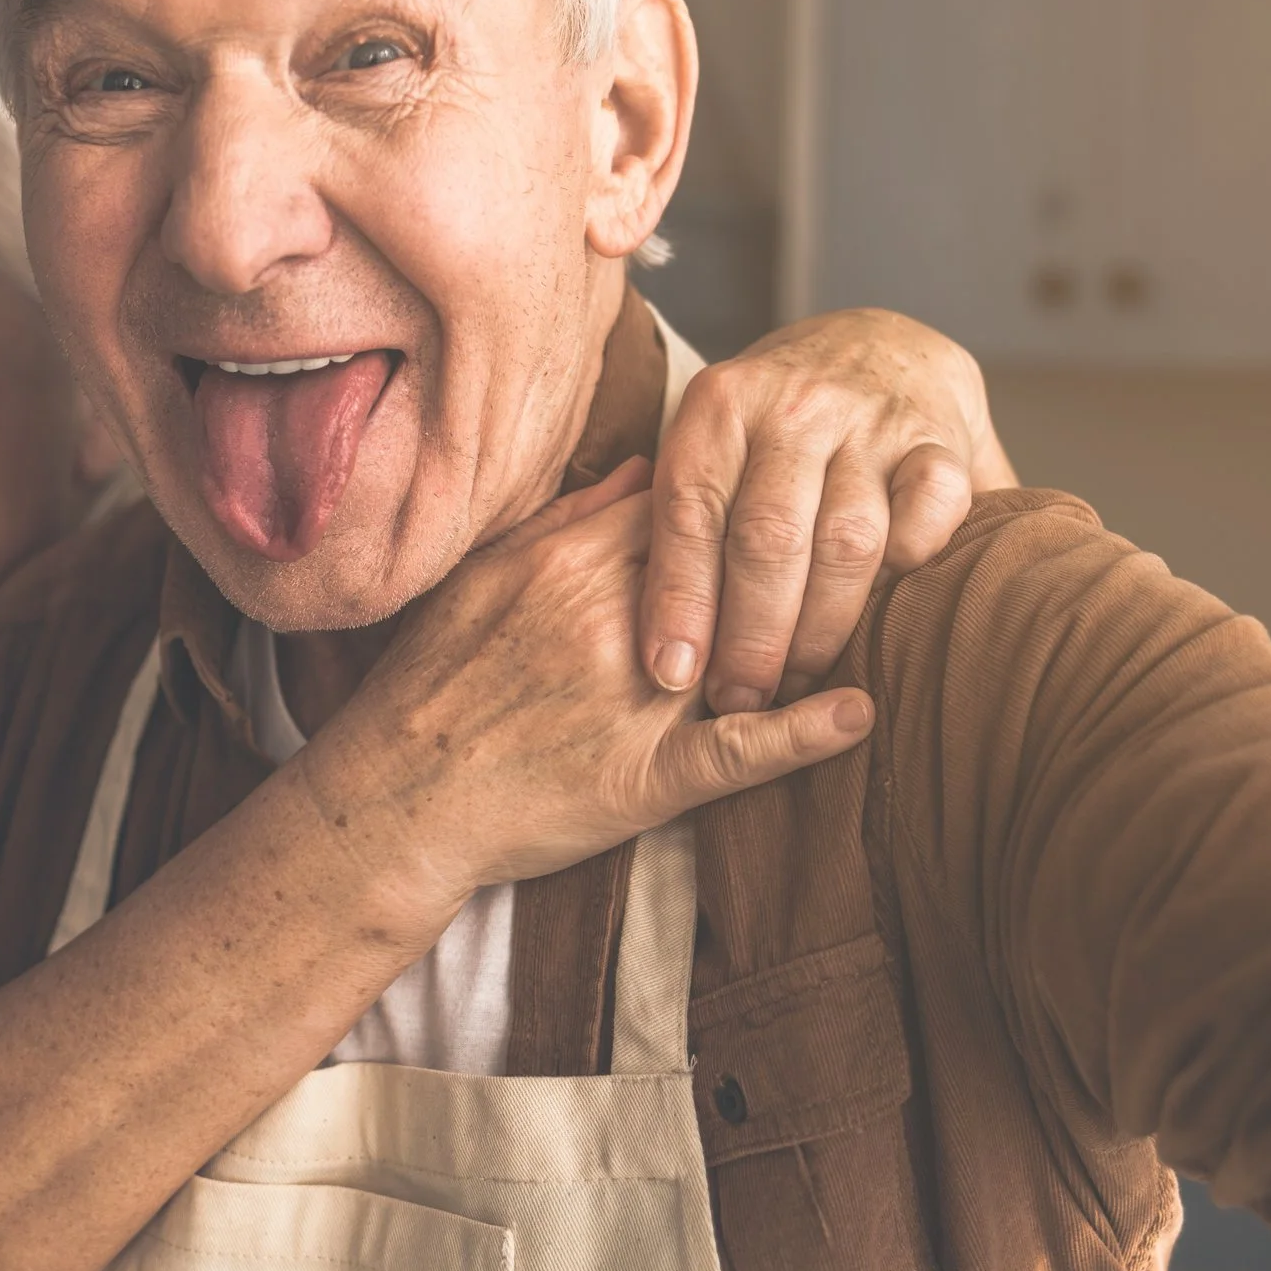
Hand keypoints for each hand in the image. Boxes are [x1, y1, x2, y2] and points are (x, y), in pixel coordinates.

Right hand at [302, 459, 873, 910]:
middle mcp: (613, 620)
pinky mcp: (647, 777)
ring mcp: (636, 699)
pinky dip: (805, 735)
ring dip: (813, 627)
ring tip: (876, 608)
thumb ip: (564, 522)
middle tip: (846, 534)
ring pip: (749, 645)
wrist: (394, 798)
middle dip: (786, 548)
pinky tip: (860, 713)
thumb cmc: (429, 687)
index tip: (778, 488)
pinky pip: (740, 753)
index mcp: (571, 565)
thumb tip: (642, 471)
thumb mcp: (482, 579)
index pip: (684, 505)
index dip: (737, 496)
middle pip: (729, 562)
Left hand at [642, 308, 1016, 714]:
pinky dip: (909, 565)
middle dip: (751, 635)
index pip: (690, 511)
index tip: (673, 673)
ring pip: (847, 541)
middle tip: (739, 698)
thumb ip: (677, 521)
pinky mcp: (939, 441)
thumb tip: (654, 648)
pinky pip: (930, 512)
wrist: (880, 348)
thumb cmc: (775, 432)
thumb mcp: (712, 447)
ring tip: (796, 682)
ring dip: (821, 628)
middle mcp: (795, 405)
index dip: (679, 599)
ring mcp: (872, 421)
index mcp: (721, 404)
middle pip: (768, 538)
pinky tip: (884, 606)